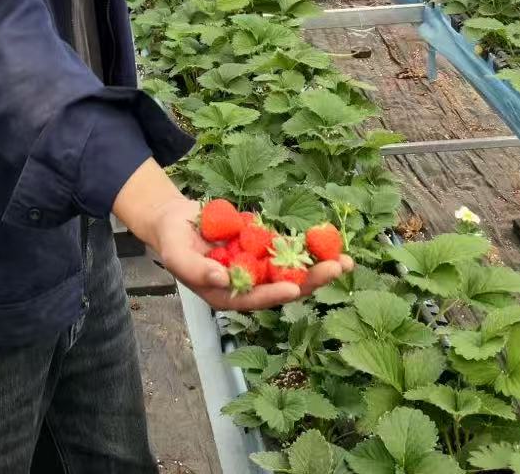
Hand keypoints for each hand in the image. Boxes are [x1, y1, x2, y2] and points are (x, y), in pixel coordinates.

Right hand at [143, 197, 353, 311]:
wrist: (177, 220)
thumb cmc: (173, 241)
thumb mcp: (176, 255)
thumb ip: (197, 271)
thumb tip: (223, 279)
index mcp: (227, 294)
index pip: (254, 299)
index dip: (274, 294)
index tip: (294, 289)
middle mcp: (248, 285)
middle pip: (283, 287)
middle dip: (311, 280)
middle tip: (337, 269)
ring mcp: (259, 267)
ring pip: (293, 271)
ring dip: (319, 266)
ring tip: (346, 261)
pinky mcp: (264, 248)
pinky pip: (289, 249)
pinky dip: (309, 247)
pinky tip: (330, 242)